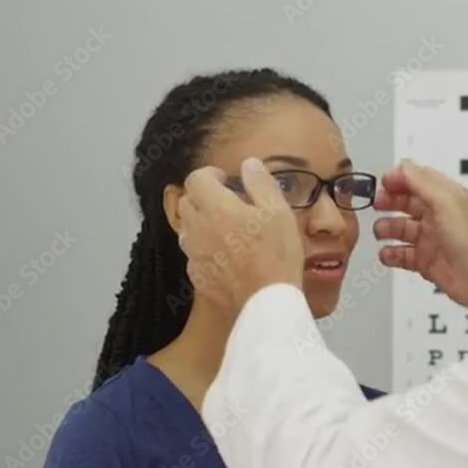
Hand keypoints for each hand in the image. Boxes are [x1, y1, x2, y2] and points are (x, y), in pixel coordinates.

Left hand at [178, 158, 303, 314]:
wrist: (266, 304)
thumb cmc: (276, 256)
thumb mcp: (279, 212)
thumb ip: (261, 182)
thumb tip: (249, 164)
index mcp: (216, 208)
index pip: (196, 178)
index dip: (210, 174)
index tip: (226, 180)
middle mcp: (197, 228)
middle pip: (188, 202)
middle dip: (204, 197)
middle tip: (229, 203)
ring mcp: (194, 255)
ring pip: (188, 229)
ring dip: (203, 223)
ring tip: (228, 230)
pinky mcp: (198, 276)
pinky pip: (195, 255)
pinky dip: (206, 249)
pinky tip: (228, 257)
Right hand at [373, 160, 467, 318]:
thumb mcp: (446, 202)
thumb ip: (421, 182)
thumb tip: (402, 166)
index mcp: (447, 197)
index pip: (418, 179)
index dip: (399, 179)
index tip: (383, 183)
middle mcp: (439, 216)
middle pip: (406, 202)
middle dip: (389, 201)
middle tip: (378, 205)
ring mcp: (432, 239)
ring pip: (401, 229)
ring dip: (387, 228)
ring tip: (381, 232)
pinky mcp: (426, 261)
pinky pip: (401, 255)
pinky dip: (391, 254)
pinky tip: (388, 253)